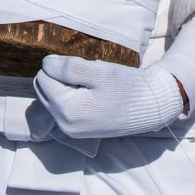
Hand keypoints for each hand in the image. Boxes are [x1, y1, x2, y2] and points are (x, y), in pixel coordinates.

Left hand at [34, 56, 184, 139]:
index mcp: (68, 112)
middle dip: (58, 76)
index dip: (58, 65)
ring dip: (64, 85)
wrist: (151, 106)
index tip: (81, 64)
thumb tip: (46, 64)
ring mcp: (71, 130)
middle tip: (85, 72)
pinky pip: (63, 107)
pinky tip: (92, 92)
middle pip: (43, 89)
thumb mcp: (99, 72)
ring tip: (89, 82)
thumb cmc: (127, 87)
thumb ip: (69, 68)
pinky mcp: (79, 130)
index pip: (43, 78)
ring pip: (52, 98)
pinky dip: (72, 95)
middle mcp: (65, 125)